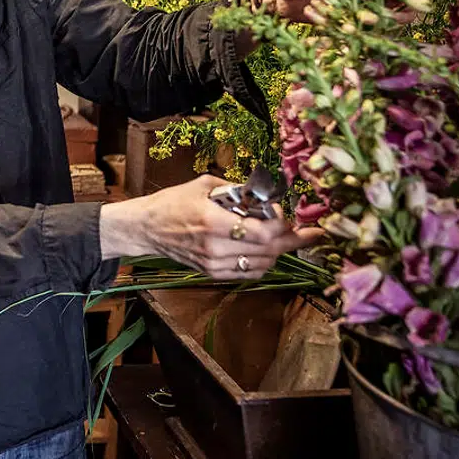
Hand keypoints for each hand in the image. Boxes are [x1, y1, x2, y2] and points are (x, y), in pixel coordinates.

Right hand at [100, 175, 321, 279]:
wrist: (146, 229)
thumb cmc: (172, 201)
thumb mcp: (204, 184)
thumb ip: (237, 190)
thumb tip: (266, 193)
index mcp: (213, 221)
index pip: (263, 232)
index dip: (282, 224)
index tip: (286, 213)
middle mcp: (215, 246)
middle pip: (269, 250)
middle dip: (293, 240)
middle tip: (312, 233)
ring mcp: (213, 264)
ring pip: (262, 263)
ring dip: (279, 251)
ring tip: (289, 239)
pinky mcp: (212, 273)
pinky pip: (248, 272)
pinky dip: (264, 262)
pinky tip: (268, 252)